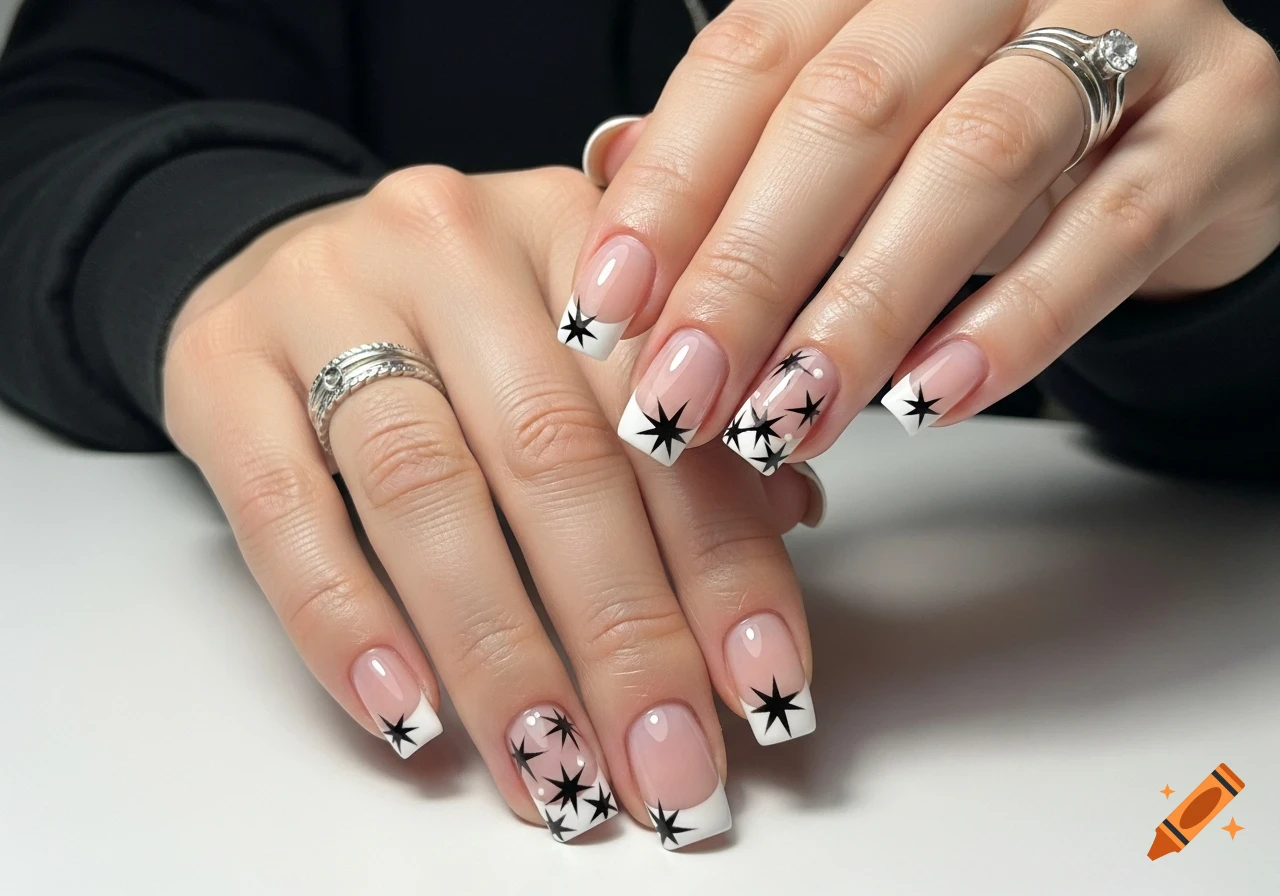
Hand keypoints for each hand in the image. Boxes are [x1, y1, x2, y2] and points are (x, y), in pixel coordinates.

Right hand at [163, 165, 821, 845]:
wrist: (279, 261)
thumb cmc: (455, 323)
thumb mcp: (577, 336)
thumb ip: (678, 423)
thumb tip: (788, 520)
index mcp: (575, 231)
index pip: (666, 412)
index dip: (725, 562)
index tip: (761, 685)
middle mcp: (456, 246)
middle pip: (555, 458)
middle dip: (623, 634)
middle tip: (666, 763)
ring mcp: (328, 298)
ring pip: (427, 490)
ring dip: (501, 652)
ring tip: (555, 770)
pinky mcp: (223, 364)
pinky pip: (285, 507)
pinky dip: (348, 622)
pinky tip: (407, 710)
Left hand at [563, 0, 1279, 467]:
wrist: (1184, 130)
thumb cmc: (991, 140)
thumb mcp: (862, 137)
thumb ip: (745, 156)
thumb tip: (609, 190)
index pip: (749, 60)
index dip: (669, 190)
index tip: (605, 312)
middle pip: (847, 110)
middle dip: (749, 269)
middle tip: (682, 395)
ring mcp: (1127, 29)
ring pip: (975, 163)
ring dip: (866, 308)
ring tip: (793, 417)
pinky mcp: (1219, 119)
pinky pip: (1115, 222)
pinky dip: (1017, 320)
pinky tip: (936, 398)